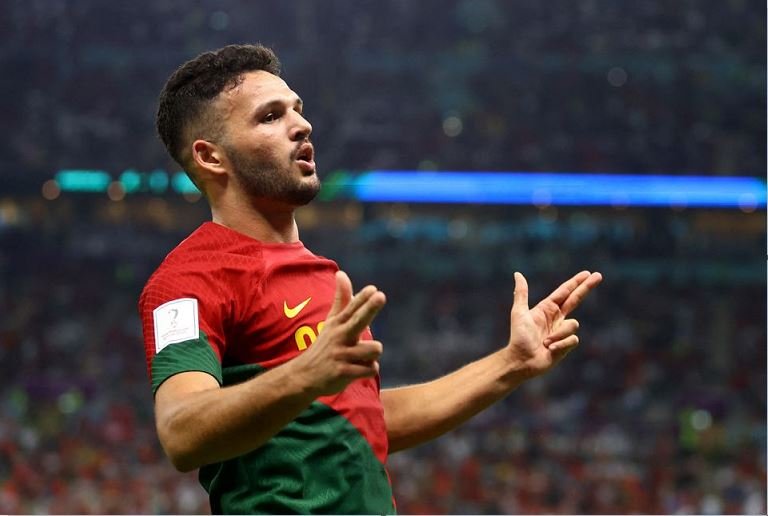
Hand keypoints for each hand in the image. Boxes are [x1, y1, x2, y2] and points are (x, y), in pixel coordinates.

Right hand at [290, 270, 385, 395]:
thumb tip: (341, 272)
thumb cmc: (325, 345)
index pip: (352, 307)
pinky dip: (369, 369)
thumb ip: (341, 299)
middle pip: (359, 320)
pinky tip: (358, 370)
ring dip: (373, 355)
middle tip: (381, 296)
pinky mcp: (343, 372)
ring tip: (360, 358)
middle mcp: (339, 336)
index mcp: (338, 323)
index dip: (363, 298)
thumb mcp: (331, 321)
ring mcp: (341, 354)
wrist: (304, 376)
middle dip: (370, 308)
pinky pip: (371, 368)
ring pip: (374, 349)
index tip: (373, 289)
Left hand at [506, 270, 601, 376]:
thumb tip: (518, 274)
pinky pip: (573, 340)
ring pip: (573, 325)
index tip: (587, 273)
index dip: (576, 283)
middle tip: (599, 275)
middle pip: (576, 300)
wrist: (521, 360)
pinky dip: (561, 344)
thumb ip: (521, 293)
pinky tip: (550, 350)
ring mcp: (562, 331)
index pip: (564, 292)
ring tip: (545, 342)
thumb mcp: (519, 313)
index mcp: (547, 309)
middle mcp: (557, 318)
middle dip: (586, 287)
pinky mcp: (566, 345)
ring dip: (558, 334)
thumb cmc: (518, 337)